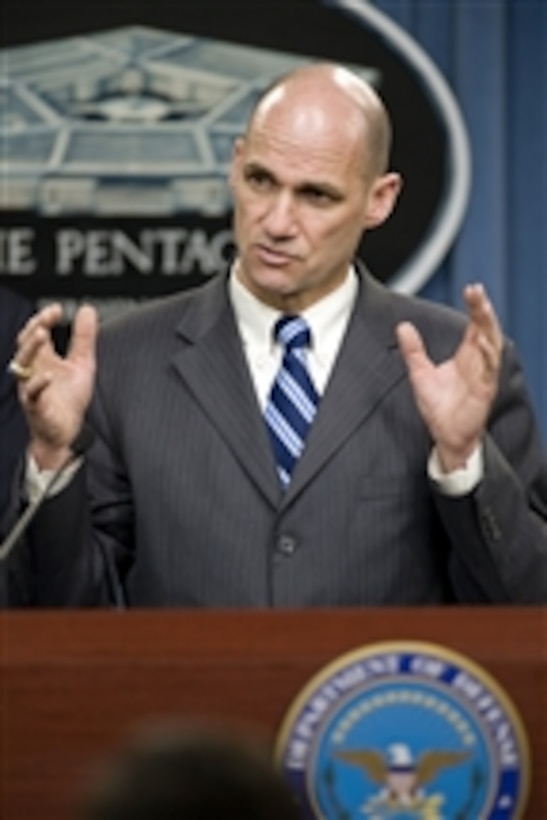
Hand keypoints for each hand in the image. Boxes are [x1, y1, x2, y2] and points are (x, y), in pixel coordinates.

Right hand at [12, 303, 97, 468]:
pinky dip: (38, 384)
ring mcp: (31, 388)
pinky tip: (46, 376)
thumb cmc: (68, 400)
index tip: (57, 309)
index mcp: (43, 358)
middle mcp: (33, 370)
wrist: (66, 432)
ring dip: (30, 348)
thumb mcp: (82, 363)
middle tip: (46, 318)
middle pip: (25, 344)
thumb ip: (84, 338)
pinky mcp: (36, 406)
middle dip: (34, 328)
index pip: (36, 332)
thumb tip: (87, 310)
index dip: (44, 318)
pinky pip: (31, 395)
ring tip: (41, 334)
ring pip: (22, 365)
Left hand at [396, 284, 502, 472]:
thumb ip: (413, 351)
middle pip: (486, 330)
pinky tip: (481, 341)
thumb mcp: (420, 374)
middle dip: (483, 310)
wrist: (446, 436)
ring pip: (492, 346)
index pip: (475, 325)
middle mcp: (479, 363)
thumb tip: (402, 327)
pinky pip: (488, 371)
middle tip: (477, 291)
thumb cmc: (439, 407)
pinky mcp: (484, 391)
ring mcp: (484, 376)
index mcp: (467, 356)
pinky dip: (486, 355)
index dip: (476, 307)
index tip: (472, 289)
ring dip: (488, 327)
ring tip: (482, 309)